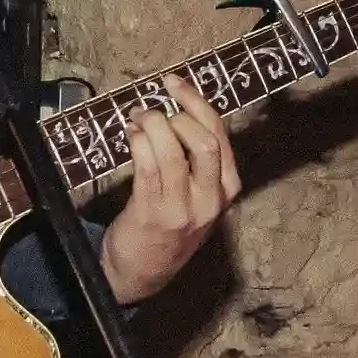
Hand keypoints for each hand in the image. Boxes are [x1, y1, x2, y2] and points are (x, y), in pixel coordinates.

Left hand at [98, 77, 242, 302]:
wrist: (143, 273)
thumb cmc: (169, 227)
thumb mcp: (199, 198)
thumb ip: (198, 162)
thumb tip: (177, 110)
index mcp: (226, 190)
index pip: (219, 136)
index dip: (196, 102)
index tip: (175, 84)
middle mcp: (210, 200)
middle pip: (204, 141)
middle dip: (177, 114)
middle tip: (154, 107)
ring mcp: (182, 209)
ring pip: (172, 151)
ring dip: (151, 125)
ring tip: (137, 119)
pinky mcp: (153, 213)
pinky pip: (146, 167)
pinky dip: (137, 143)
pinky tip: (131, 136)